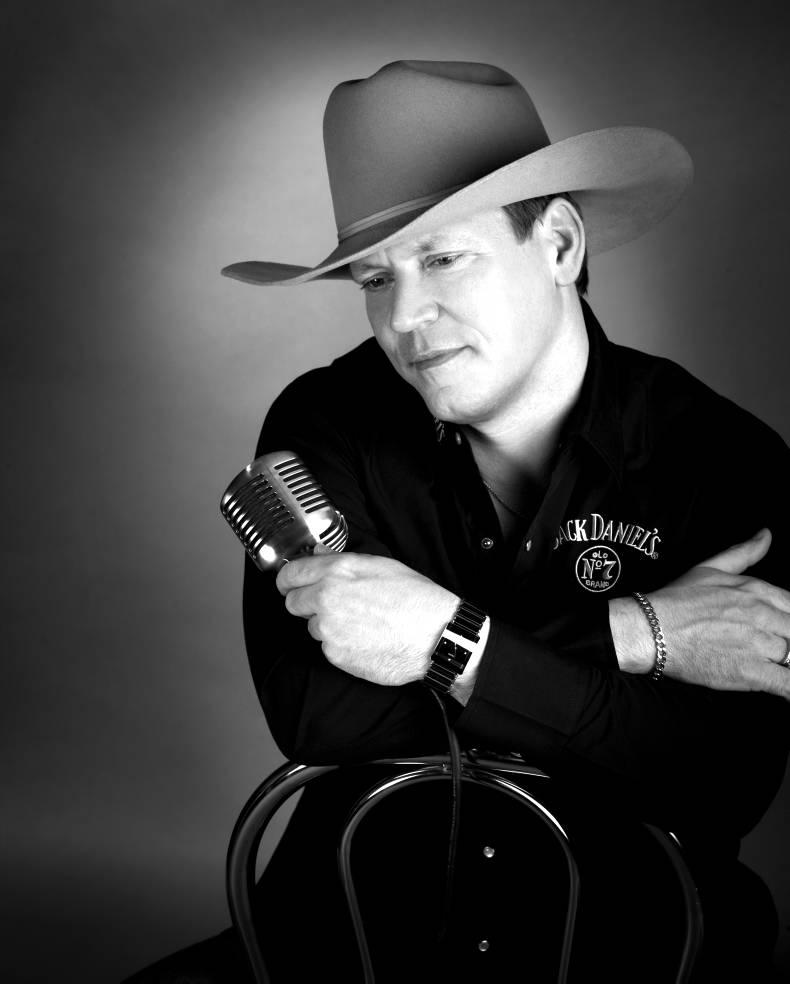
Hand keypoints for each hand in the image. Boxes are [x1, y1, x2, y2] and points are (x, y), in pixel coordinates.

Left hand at [276, 552, 458, 685]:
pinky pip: (327, 648)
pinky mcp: (335, 655)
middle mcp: (327, 598)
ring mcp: (329, 629)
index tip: (290, 585)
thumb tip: (317, 552)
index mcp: (337, 571)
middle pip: (292, 603)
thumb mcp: (380, 565)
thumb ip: (341, 559)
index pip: (290, 574)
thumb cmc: (415, 598)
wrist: (436, 636)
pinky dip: (341, 645)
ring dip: (327, 625)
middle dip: (305, 603)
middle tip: (328, 605)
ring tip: (359, 623)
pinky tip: (365, 639)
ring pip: (312, 626)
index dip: (288, 580)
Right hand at [611, 529, 789, 698]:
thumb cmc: (675, 601)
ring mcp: (758, 644)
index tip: (777, 629)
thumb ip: (744, 553)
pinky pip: (787, 684)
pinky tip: (784, 688)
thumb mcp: (709, 568)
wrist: (649, 630)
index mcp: (757, 591)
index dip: (786, 621)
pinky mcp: (750, 673)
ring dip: (785, 662)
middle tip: (770, 647)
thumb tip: (766, 535)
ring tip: (766, 662)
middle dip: (786, 642)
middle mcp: (763, 615)